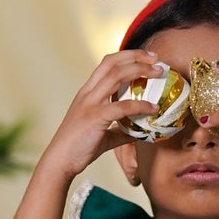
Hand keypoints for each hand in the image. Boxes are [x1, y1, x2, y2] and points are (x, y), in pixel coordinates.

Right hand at [40, 50, 166, 179]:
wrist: (60, 161)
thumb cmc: (79, 148)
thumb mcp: (103, 134)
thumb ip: (121, 130)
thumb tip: (140, 132)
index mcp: (88, 92)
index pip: (107, 64)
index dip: (128, 56)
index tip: (147, 58)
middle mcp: (88, 92)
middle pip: (112, 63)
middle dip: (136, 56)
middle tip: (156, 59)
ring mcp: (90, 103)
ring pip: (116, 76)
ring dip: (140, 70)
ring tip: (158, 73)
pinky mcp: (95, 117)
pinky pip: (122, 106)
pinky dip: (140, 105)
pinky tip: (153, 108)